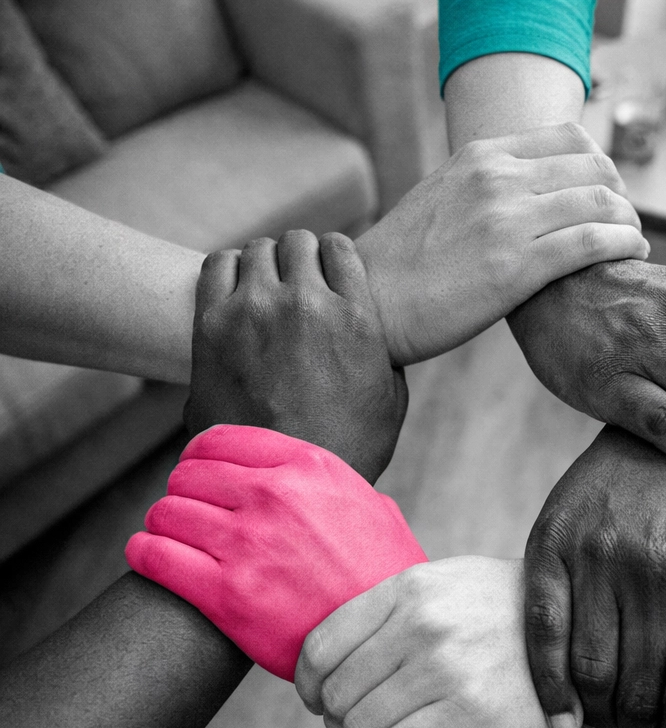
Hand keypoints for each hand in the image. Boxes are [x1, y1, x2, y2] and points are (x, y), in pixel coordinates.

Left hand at [125, 425, 426, 679]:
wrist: (389, 639)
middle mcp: (275, 496)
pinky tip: (150, 557)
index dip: (198, 456)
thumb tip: (316, 485)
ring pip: (166, 513)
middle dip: (183, 493)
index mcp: (309, 467)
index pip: (220, 440)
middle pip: (188, 474)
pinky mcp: (227, 595)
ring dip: (162, 525)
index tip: (197, 474)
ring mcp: (249, 544)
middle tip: (190, 516)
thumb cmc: (384, 577)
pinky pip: (155, 557)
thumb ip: (333, 486)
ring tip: (171, 539)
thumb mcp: (374, 509)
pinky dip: (144, 553)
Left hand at [184, 230, 404, 483]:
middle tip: (295, 291)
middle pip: (298, 242)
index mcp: (357, 317)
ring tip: (265, 296)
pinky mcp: (213, 324)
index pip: (340, 247)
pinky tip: (236, 299)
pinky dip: (228, 273)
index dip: (333, 261)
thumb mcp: (390, 401)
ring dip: (264, 266)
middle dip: (299, 262)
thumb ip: (385, 354)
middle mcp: (306, 303)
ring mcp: (256, 310)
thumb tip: (379, 336)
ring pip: (257, 250)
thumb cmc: (344, 451)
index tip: (327, 281)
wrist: (284, 485)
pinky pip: (217, 265)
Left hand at [294, 557, 550, 727]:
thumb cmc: (507, 613)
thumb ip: (396, 606)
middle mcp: (422, 624)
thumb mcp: (452, 583)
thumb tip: (331, 654)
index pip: (323, 645)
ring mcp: (446, 669)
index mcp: (410, 589)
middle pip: (337, 694)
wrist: (584, 637)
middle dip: (335, 725)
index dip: (309, 685)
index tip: (318, 702)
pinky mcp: (470, 715)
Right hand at [354, 123, 649, 366]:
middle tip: (627, 223)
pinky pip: (591, 243)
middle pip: (594, 167)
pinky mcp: (514, 267)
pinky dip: (624, 245)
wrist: (369, 302)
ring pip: (600, 202)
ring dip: (630, 222)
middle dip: (622, 195)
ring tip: (633, 243)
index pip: (570, 138)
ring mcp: (506, 220)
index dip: (602, 165)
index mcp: (481, 156)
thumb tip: (525, 194)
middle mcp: (497, 178)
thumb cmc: (404, 264)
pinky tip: (632, 256)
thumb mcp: (442, 199)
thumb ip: (484, 188)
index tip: (607, 195)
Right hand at [524, 426, 665, 727]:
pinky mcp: (551, 545)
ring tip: (613, 718)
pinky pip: (543, 635)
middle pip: (641, 692)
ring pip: (591, 673)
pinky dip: (549, 689)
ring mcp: (599, 555)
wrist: (657, 441)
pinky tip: (565, 720)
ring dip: (602, 717)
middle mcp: (658, 567)